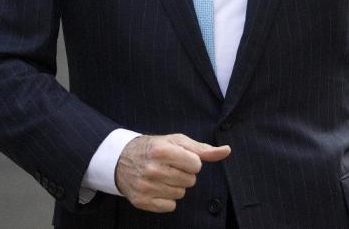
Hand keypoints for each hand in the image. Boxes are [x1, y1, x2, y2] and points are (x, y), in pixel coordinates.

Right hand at [114, 133, 230, 212]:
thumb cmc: (155, 148)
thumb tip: (226, 151)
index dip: (192, 162)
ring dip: (176, 186)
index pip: (196, 165)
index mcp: (162, 151)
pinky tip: (157, 187)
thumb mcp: (177, 141)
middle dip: (184, 174)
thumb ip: (203, 149)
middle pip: (189, 181)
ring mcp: (145, 186)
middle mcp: (152, 169)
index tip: (180, 158)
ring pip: (180, 194)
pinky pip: (170, 206)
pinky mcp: (141, 201)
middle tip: (170, 167)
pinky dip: (167, 199)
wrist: (121, 159)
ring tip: (162, 176)